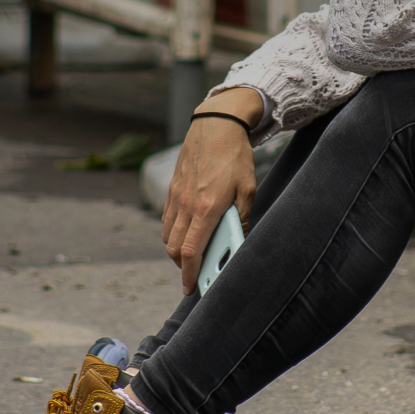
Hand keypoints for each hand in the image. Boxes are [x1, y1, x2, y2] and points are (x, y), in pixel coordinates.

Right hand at [161, 87, 263, 293]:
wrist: (216, 124)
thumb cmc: (235, 157)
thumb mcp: (247, 189)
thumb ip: (241, 218)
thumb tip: (237, 242)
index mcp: (206, 208)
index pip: (191, 251)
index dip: (190, 274)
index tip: (191, 288)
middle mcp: (186, 205)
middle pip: (174, 248)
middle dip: (183, 267)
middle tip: (196, 273)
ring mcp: (176, 196)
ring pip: (167, 236)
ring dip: (176, 250)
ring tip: (193, 254)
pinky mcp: (172, 188)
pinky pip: (167, 219)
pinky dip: (173, 232)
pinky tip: (187, 231)